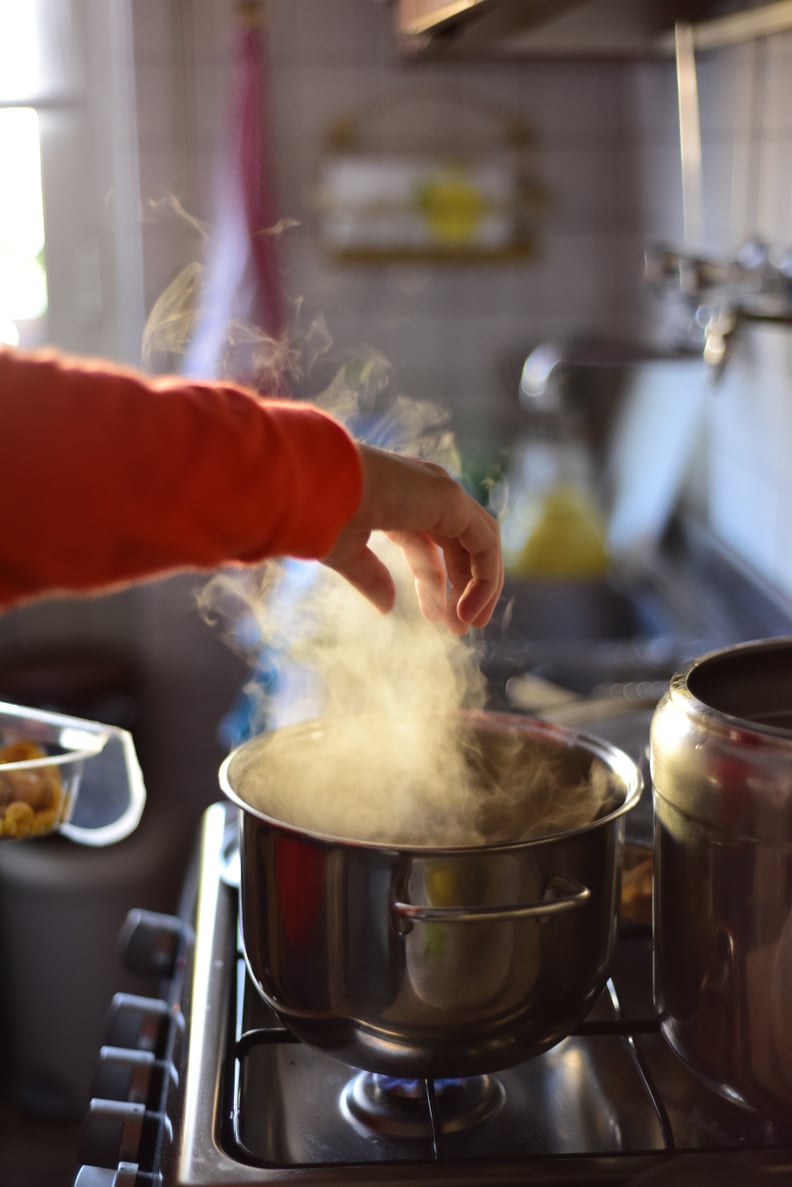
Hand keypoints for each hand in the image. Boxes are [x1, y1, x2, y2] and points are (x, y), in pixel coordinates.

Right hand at [322, 443, 502, 634]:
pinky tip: (469, 609)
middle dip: (464, 589)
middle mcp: (425, 492)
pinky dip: (485, 578)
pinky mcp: (451, 499)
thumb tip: (387, 606)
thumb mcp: (347, 553)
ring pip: (480, 543)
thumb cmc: (319, 514)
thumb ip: (371, 576)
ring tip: (469, 624)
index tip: (435, 620)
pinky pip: (485, 543)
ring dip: (481, 586)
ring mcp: (440, 492)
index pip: (428, 547)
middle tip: (460, 629)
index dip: (434, 586)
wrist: (315, 485)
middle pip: (460, 547)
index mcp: (399, 501)